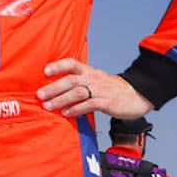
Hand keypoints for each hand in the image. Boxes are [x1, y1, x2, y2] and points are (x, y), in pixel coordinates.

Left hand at [36, 59, 153, 118]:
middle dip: (53, 87)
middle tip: (39, 95)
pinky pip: (89, 105)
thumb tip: (55, 89)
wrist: (137, 95)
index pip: (72, 63)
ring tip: (48, 106)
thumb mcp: (95, 80)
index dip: (58, 66)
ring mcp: (101, 90)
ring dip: (61, 99)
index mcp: (90, 71)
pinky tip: (66, 113)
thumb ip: (79, 82)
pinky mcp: (107, 102)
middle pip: (71, 80)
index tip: (45, 71)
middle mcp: (94, 78)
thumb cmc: (111, 89)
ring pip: (78, 92)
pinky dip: (76, 109)